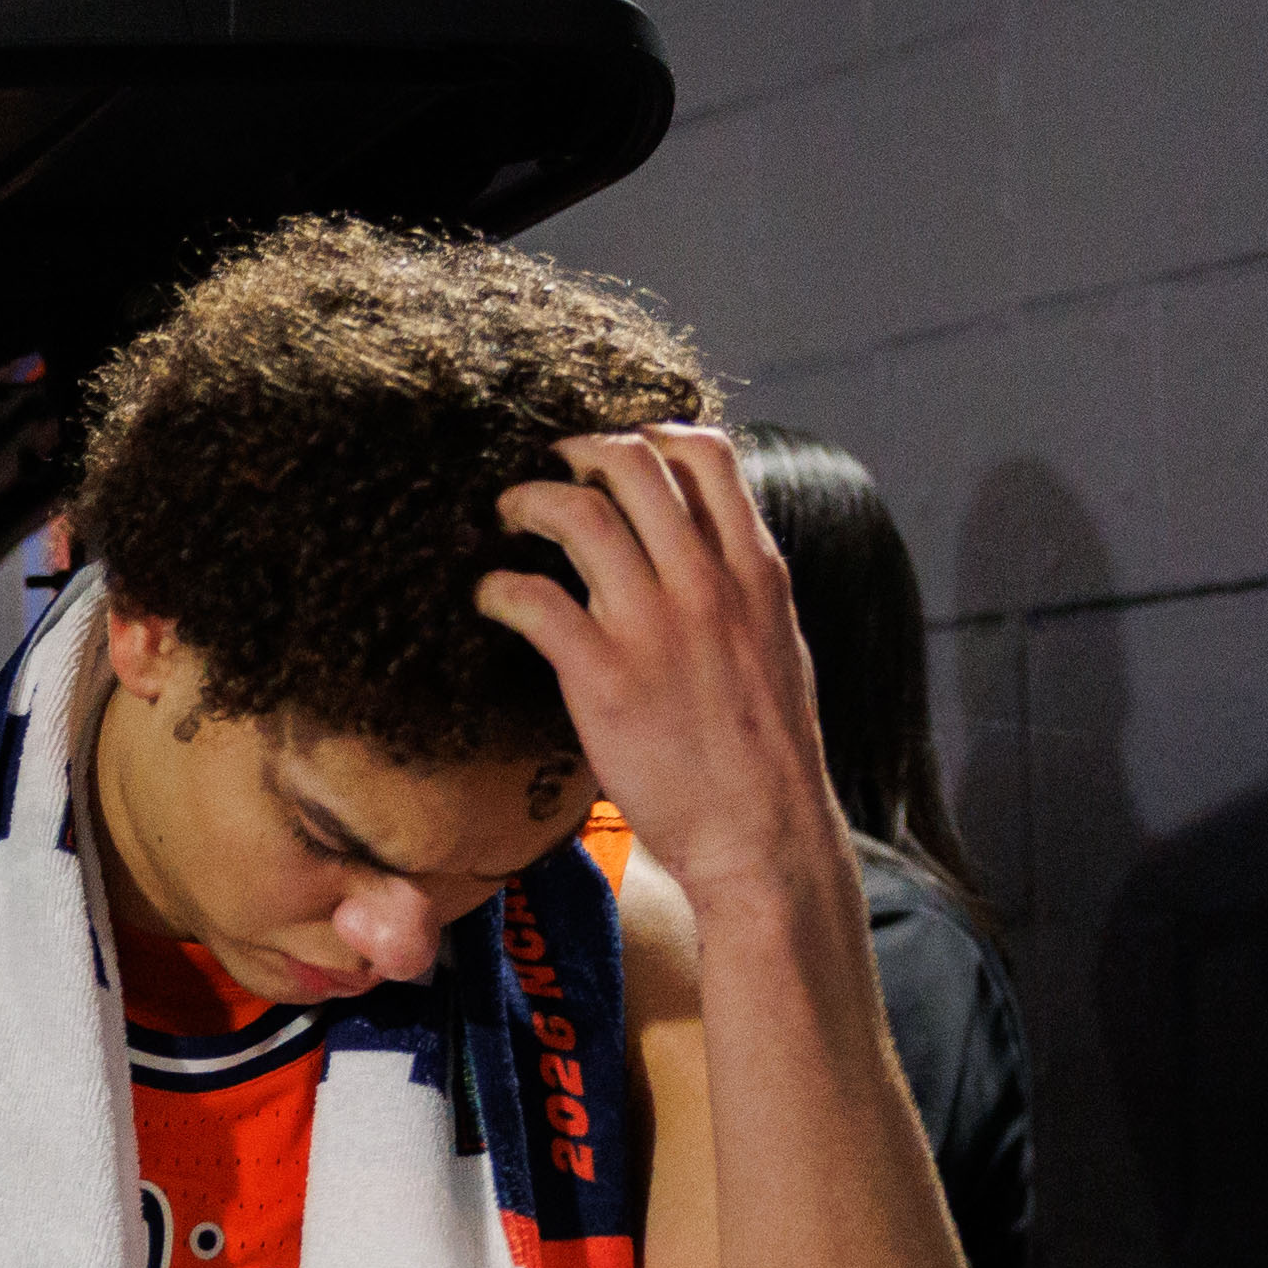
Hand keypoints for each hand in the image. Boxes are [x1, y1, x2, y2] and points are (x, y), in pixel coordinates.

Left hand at [474, 420, 848, 896]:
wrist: (762, 834)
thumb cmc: (765, 751)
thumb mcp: (778, 645)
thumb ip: (741, 589)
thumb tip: (707, 549)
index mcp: (754, 570)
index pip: (708, 454)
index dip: (650, 433)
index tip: (615, 451)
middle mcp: (707, 583)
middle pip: (635, 460)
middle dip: (577, 449)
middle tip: (546, 468)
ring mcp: (656, 625)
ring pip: (580, 512)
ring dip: (527, 499)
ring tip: (505, 513)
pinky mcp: (604, 676)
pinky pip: (534, 599)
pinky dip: (498, 587)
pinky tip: (489, 598)